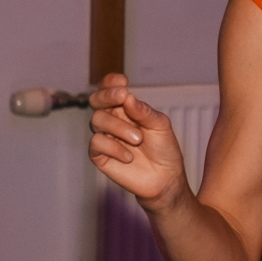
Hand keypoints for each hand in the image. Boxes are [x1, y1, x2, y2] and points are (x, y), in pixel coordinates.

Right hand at [87, 72, 188, 211]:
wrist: (165, 178)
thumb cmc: (164, 149)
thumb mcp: (160, 125)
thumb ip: (144, 111)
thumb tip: (127, 97)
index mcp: (126, 108)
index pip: (110, 89)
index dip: (111, 82)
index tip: (123, 82)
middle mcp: (112, 119)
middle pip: (96, 99)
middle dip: (106, 95)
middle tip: (122, 97)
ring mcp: (104, 136)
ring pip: (97, 119)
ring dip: (119, 127)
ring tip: (138, 139)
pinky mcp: (99, 155)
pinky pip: (96, 142)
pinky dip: (114, 147)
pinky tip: (129, 156)